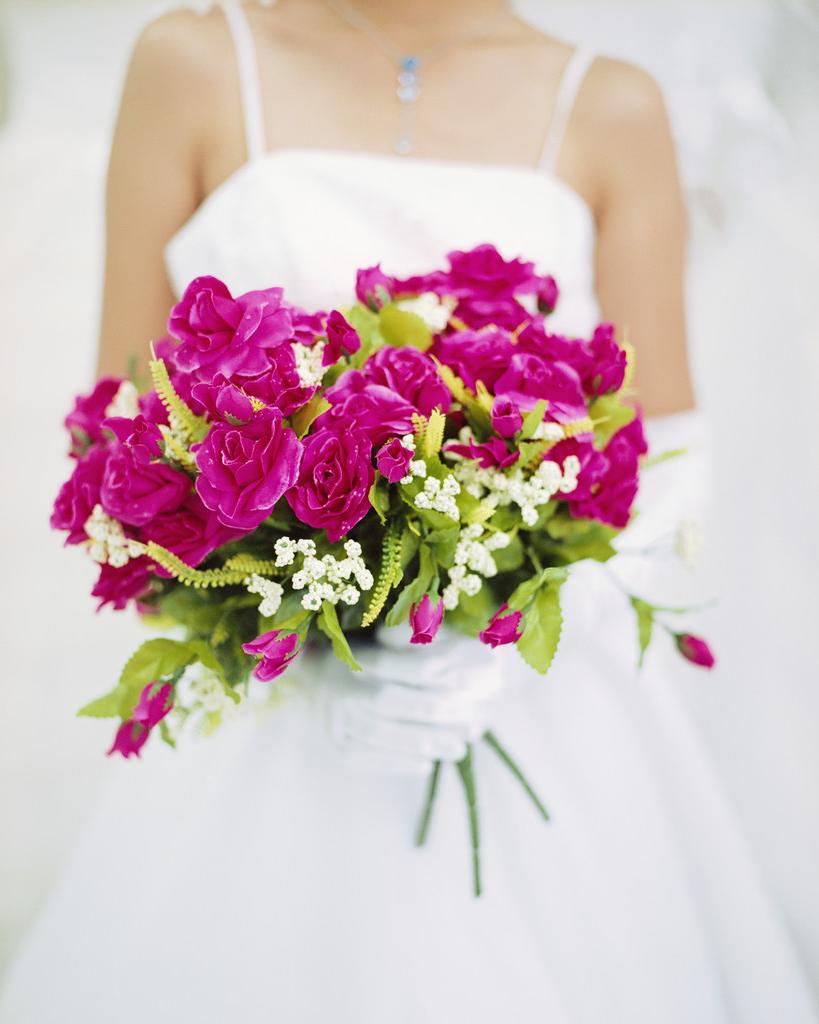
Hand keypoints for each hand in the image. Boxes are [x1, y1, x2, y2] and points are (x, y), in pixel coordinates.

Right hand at [327, 623, 503, 774]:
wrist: (315, 681)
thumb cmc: (371, 656)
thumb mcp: (396, 639)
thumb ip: (422, 641)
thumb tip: (462, 654)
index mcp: (359, 651)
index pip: (402, 664)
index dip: (440, 678)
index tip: (471, 688)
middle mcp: (338, 681)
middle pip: (387, 699)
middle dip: (434, 714)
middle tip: (472, 727)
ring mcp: (331, 714)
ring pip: (376, 732)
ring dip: (421, 743)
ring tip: (457, 749)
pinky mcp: (333, 743)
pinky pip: (363, 757)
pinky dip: (396, 762)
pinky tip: (426, 764)